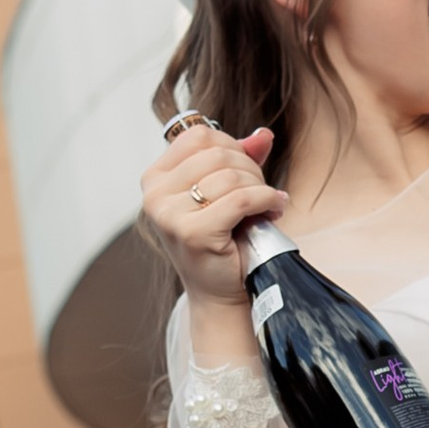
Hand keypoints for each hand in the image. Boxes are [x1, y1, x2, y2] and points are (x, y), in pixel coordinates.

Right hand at [144, 121, 285, 307]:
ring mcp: (169, 215)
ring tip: (268, 204)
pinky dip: (266, 200)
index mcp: (155, 179)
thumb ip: (240, 159)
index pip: (199, 136)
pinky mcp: (193, 233)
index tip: (246, 170)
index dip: (231, 146)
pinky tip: (273, 209)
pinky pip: (241, 199)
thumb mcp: (226, 192)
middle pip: (217, 154)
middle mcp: (155, 195)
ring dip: (260, 187)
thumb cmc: (222, 240)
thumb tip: (263, 135)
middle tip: (261, 191)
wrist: (220, 292)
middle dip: (250, 169)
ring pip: (230, 176)